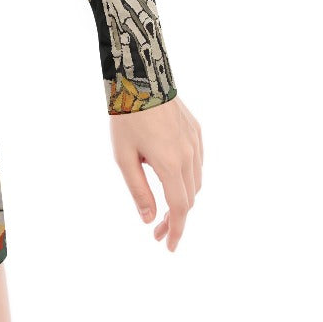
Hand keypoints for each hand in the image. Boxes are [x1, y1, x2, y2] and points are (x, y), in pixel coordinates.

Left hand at [110, 94, 201, 250]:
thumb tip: (150, 219)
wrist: (140, 76)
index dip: (176, 231)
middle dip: (176, 218)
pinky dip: (189, 177)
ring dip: (184, 197)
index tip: (169, 247)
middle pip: (189, 198)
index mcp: (170, 164)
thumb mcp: (123, 156)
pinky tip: (174, 177)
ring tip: (165, 206)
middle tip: (158, 229)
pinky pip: (198, 162)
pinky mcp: (196, 130)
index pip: (180, 208)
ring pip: (196, 181)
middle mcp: (189, 155)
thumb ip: (139, 189)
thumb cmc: (126, 115)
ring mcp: (195, 141)